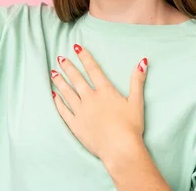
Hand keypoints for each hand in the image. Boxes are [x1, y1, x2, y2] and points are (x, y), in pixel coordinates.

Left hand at [51, 43, 148, 162]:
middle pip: (77, 79)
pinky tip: (54, 95)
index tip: (76, 47)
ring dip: (60, 81)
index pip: (93, 69)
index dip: (85, 57)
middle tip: (60, 58)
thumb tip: (142, 61)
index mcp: (105, 91)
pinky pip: (64, 111)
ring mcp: (81, 112)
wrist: (119, 149)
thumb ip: (137, 80)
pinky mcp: (76, 125)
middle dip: (68, 67)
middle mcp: (90, 98)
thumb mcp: (137, 101)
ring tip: (53, 73)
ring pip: (67, 93)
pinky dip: (58, 102)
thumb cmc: (130, 126)